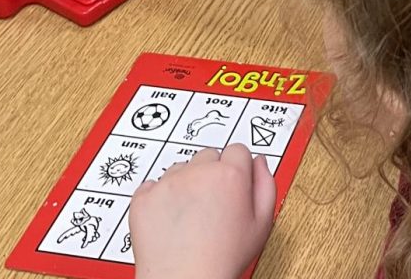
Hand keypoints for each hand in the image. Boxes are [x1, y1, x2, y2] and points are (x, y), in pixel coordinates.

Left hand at [130, 145, 275, 278]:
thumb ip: (266, 185)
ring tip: (190, 214)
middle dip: (212, 173)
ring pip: (181, 168)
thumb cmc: (222, 261)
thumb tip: (258, 163)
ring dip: (186, 183)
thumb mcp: (261, 225)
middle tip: (212, 203)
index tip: (234, 183)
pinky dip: (159, 197)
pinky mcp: (144, 197)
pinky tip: (169, 217)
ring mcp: (169, 184)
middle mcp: (199, 173)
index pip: (238, 150)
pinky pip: (152, 184)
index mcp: (231, 175)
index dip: (238, 168)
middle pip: (209, 155)